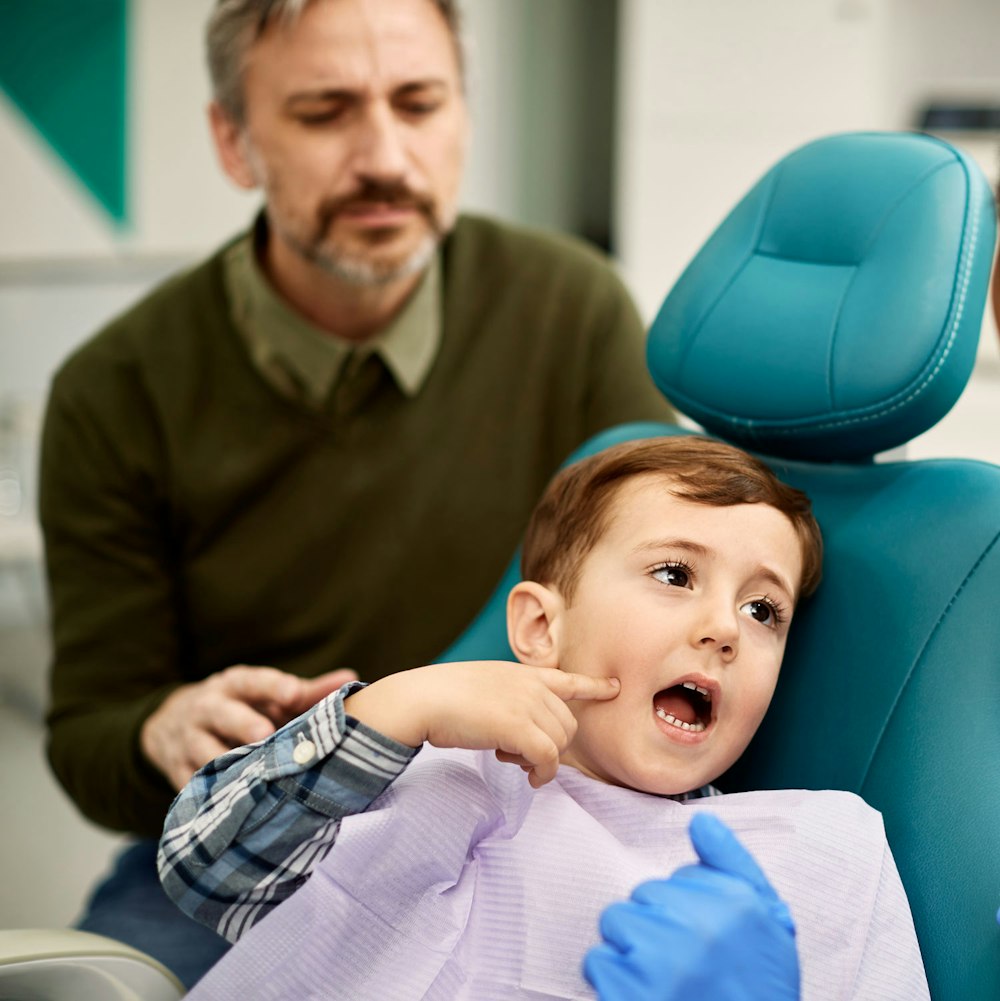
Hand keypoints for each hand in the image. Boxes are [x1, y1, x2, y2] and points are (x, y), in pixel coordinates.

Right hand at [140, 665, 357, 789]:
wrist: (173, 723)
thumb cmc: (241, 707)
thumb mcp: (266, 694)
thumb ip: (307, 691)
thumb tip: (353, 679)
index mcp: (233, 685)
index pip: (252, 681)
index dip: (272, 686)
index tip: (293, 692)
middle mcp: (207, 708)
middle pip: (222, 714)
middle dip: (243, 723)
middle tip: (265, 735)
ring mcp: (187, 740)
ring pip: (203, 752)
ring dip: (225, 764)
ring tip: (251, 778)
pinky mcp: (175, 770)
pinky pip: (191, 786)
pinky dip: (209, 796)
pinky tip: (230, 809)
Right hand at [344, 661, 619, 787]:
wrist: (421, 699)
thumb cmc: (441, 698)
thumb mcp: (482, 688)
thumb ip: (506, 700)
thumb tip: (517, 733)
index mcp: (521, 673)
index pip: (566, 678)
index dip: (592, 686)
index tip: (613, 688)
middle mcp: (529, 685)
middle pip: (567, 724)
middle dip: (551, 745)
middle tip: (519, 755)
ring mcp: (525, 703)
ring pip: (560, 743)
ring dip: (543, 760)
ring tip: (512, 760)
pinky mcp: (518, 726)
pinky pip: (549, 758)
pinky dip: (543, 774)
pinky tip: (530, 778)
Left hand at [584, 813, 799, 1000]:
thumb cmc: (756, 989)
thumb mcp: (767, 924)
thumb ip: (733, 865)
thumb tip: (701, 820)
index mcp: (736, 904)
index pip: (679, 879)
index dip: (688, 911)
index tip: (705, 943)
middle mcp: (699, 927)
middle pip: (643, 897)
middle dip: (657, 928)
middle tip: (685, 967)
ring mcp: (663, 962)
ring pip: (616, 924)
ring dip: (631, 953)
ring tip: (664, 983)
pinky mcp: (632, 993)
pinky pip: (598, 962)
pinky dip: (614, 983)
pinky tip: (646, 998)